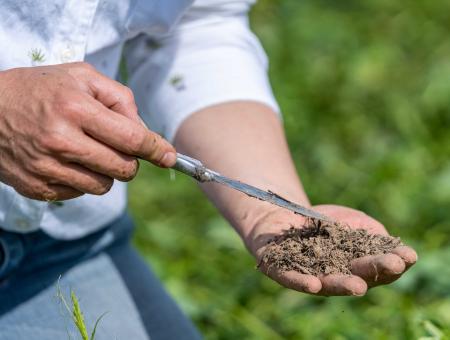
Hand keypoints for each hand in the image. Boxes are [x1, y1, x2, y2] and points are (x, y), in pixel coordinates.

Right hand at [0, 63, 175, 200]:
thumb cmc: (39, 89)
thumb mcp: (81, 77)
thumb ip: (119, 98)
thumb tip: (144, 130)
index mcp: (75, 108)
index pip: (131, 138)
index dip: (156, 149)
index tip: (170, 156)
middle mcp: (61, 140)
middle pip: (123, 169)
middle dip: (131, 161)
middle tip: (120, 148)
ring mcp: (47, 168)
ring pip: (104, 186)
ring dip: (106, 171)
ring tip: (87, 151)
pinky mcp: (37, 187)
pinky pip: (80, 193)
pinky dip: (82, 179)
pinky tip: (67, 161)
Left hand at [246, 204, 416, 295]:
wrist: (283, 213)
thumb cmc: (323, 221)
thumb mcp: (351, 220)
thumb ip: (368, 230)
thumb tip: (386, 240)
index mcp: (355, 266)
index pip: (378, 266)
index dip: (393, 262)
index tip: (409, 255)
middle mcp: (335, 274)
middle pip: (357, 275)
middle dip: (375, 271)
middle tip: (393, 266)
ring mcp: (308, 275)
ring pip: (327, 283)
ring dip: (342, 285)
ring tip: (358, 287)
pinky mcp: (280, 270)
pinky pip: (291, 278)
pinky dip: (302, 283)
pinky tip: (314, 285)